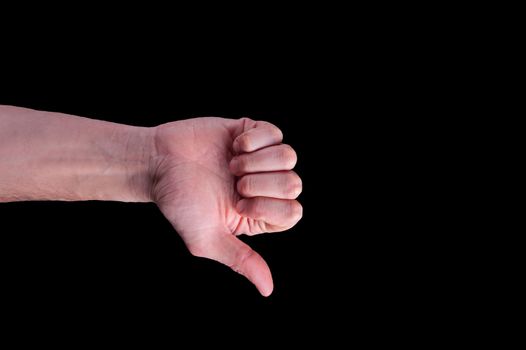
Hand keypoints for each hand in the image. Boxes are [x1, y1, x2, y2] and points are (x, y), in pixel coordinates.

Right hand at [151, 117, 302, 295]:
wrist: (158, 163)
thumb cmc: (180, 204)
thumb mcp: (207, 239)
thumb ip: (241, 260)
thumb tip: (267, 290)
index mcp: (260, 214)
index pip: (293, 212)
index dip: (266, 207)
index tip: (237, 204)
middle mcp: (265, 187)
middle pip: (294, 184)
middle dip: (260, 183)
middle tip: (234, 183)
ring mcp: (261, 158)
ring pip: (289, 156)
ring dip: (256, 161)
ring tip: (232, 164)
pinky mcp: (252, 132)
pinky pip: (275, 132)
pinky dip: (253, 139)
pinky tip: (233, 146)